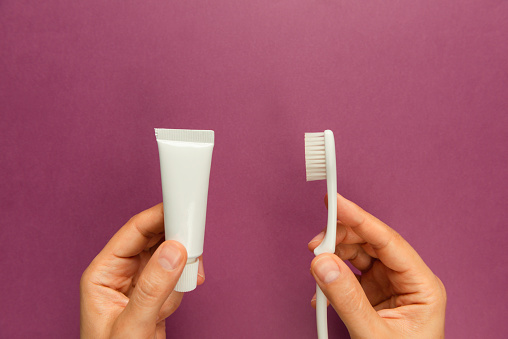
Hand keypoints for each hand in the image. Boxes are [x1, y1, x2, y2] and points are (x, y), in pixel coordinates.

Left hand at [80, 203, 204, 337]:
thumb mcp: (132, 327)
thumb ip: (153, 289)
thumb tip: (174, 251)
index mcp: (104, 274)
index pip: (134, 232)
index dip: (158, 216)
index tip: (183, 208)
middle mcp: (121, 274)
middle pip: (154, 239)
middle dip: (176, 244)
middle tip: (194, 245)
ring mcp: (140, 284)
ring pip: (169, 256)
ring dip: (182, 269)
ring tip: (185, 284)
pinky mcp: (155, 295)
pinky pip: (176, 276)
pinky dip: (183, 285)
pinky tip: (174, 303)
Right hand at [308, 194, 445, 337]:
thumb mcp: (374, 335)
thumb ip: (346, 300)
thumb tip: (321, 263)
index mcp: (421, 285)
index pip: (388, 240)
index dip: (359, 218)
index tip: (335, 202)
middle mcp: (406, 279)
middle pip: (371, 244)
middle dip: (340, 240)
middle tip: (315, 244)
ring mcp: (389, 286)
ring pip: (358, 256)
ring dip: (334, 258)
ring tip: (316, 270)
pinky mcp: (373, 294)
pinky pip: (350, 275)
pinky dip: (332, 279)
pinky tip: (321, 293)